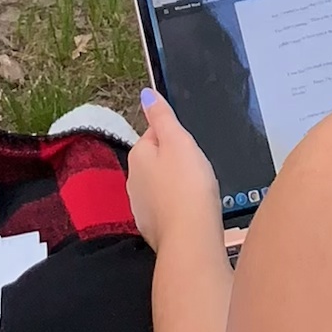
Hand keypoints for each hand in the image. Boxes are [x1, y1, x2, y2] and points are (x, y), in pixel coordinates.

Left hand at [119, 91, 227, 260]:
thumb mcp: (179, 142)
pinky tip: (192, 212)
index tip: (191, 149)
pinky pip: (166, 209)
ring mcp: (140, 205)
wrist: (190, 237)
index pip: (154, 134)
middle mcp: (132, 179)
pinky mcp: (152, 227)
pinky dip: (177, 208)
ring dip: (177, 187)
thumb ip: (162, 117)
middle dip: (176, 164)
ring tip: (198, 192)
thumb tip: (146, 94)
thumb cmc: (188, 187)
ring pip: (161, 186)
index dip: (176, 138)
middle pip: (157, 161)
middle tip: (198, 171)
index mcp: (138, 155)